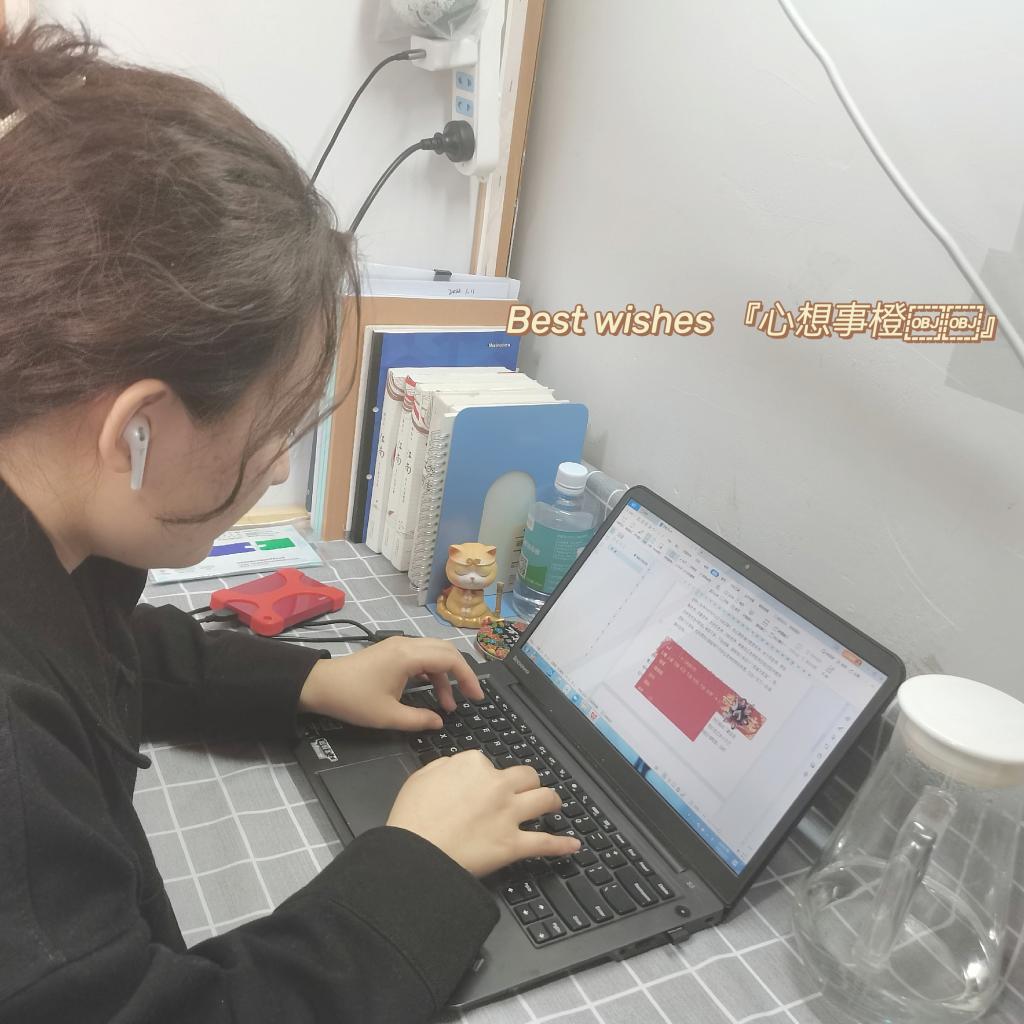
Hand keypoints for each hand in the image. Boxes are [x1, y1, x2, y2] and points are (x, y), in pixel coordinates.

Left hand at [296, 636, 482, 730]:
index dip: (468, 678)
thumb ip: (418, 720)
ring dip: (444, 676)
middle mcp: (406, 645)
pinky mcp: (391, 651)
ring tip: (447, 705)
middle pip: (446, 650)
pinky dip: (431, 672)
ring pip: (434, 653)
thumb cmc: (352, 699)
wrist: (320, 685)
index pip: (450, 659)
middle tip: (470, 697)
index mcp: (408, 656)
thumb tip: (439, 722)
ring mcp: (398, 646)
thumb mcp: (387, 716)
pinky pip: (421, 656)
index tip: (476, 698)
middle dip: (461, 673)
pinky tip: (431, 692)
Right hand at [386, 750, 581, 876]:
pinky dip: (562, 845)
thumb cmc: (412, 818)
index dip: (488, 776)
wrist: (415, 855)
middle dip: (528, 784)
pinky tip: (573, 845)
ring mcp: (508, 814)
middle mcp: (496, 785)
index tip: (484, 786)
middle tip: (527, 792)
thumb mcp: (420, 777)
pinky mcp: (513, 844)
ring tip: (554, 806)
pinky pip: (545, 843)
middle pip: (527, 776)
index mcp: (473, 765)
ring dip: (552, 802)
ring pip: (544, 799)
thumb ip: (444, 766)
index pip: (491, 764)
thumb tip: (457, 767)